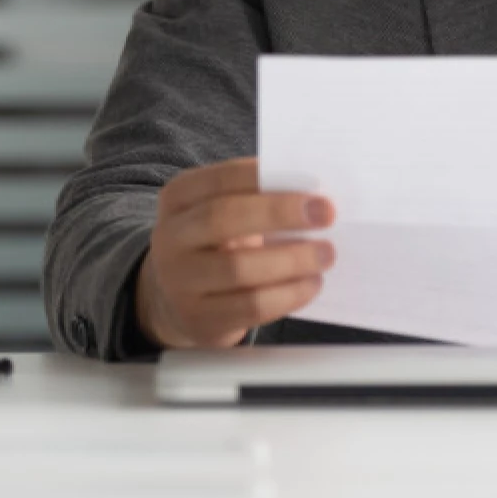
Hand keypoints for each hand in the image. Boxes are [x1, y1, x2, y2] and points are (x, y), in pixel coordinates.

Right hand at [135, 157, 335, 348]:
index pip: (221, 179)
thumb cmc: (216, 244)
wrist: (179, 300)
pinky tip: (311, 284)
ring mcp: (179, 281)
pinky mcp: (199, 318)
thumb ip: (256, 198)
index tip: (313, 186)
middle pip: (223, 218)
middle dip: (279, 213)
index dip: (266, 179)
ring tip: (326, 254)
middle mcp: (170, 237)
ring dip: (292, 260)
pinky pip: (250, 306)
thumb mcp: (223, 213)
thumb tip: (312, 195)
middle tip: (326, 214)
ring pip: (238, 268)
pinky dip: (288, 295)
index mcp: (178, 197)